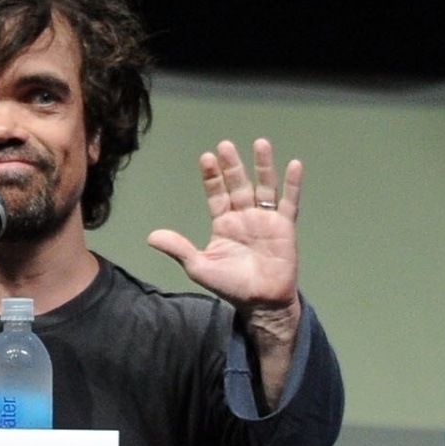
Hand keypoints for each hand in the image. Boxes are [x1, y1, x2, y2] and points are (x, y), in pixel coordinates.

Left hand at [147, 138, 300, 317]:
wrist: (261, 303)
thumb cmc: (230, 286)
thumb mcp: (199, 267)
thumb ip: (178, 248)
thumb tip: (150, 237)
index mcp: (223, 223)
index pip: (216, 194)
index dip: (212, 177)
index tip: (206, 157)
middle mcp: (244, 217)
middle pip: (238, 185)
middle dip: (232, 166)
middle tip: (225, 144)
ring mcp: (265, 219)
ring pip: (264, 186)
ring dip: (262, 166)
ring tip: (260, 143)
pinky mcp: (285, 227)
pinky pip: (290, 202)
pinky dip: (292, 184)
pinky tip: (294, 164)